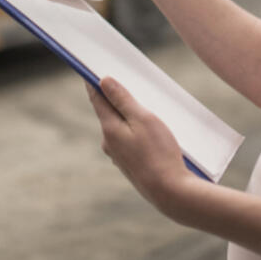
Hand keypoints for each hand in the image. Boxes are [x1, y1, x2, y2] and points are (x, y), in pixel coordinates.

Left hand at [86, 77, 199, 219]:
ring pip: (121, 128)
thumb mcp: (143, 119)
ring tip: (147, 106)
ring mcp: (119, 156)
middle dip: (116, 98)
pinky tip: (153, 132)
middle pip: (109, 112)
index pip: (97, 98)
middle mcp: (109, 143)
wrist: (170, 192)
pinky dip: (137, 132)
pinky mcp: (131, 165)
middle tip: (127, 81)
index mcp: (109, 129)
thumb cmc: (159, 153)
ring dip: (130, 116)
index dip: (93, 81)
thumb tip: (103, 81)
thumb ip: (122, 99)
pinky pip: (130, 141)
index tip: (90, 67)